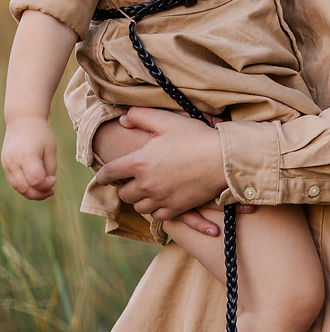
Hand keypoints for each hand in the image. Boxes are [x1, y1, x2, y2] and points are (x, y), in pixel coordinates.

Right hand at [1, 117, 57, 198]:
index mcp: (27, 156)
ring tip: (45, 191)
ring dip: (32, 193)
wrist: (22, 120)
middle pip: (25, 188)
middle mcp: (13, 161)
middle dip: (40, 194)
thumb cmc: (40, 133)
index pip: (36, 180)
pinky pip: (14, 182)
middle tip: (51, 192)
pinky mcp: (5, 164)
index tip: (55, 179)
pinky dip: (25, 186)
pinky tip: (36, 184)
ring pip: (18, 188)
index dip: (47, 185)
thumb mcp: (51, 149)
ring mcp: (6, 164)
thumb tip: (47, 186)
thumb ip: (50, 169)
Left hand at [94, 106, 227, 222]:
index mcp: (139, 162)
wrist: (223, 160)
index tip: (103, 176)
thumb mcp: (166, 120)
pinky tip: (161, 200)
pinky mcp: (176, 208)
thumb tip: (123, 120)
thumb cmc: (195, 137)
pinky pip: (157, 215)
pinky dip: (156, 209)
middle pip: (124, 194)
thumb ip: (140, 116)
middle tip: (132, 180)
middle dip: (125, 187)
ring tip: (147, 190)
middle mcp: (146, 184)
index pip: (109, 172)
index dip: (103, 175)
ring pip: (139, 206)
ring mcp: (161, 198)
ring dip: (140, 199)